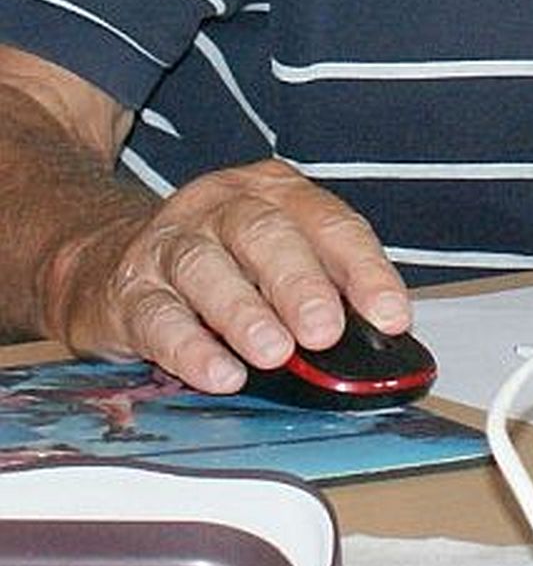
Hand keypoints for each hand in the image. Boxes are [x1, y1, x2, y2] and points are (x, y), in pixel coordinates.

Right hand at [42, 157, 410, 394]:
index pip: (330, 223)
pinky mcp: (127, 290)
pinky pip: (158, 316)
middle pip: (264, 234)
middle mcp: (221, 207)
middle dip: (300, 285)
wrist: (108, 262)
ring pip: (205, 268)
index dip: (365, 270)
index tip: (391, 316)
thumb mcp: (281, 258)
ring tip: (274, 354)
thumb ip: (329, 285)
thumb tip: (380, 334)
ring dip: (244, 314)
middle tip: (325, 331)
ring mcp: (169, 244)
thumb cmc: (223, 262)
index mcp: (275, 192)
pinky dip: (190, 348)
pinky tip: (220, 373)